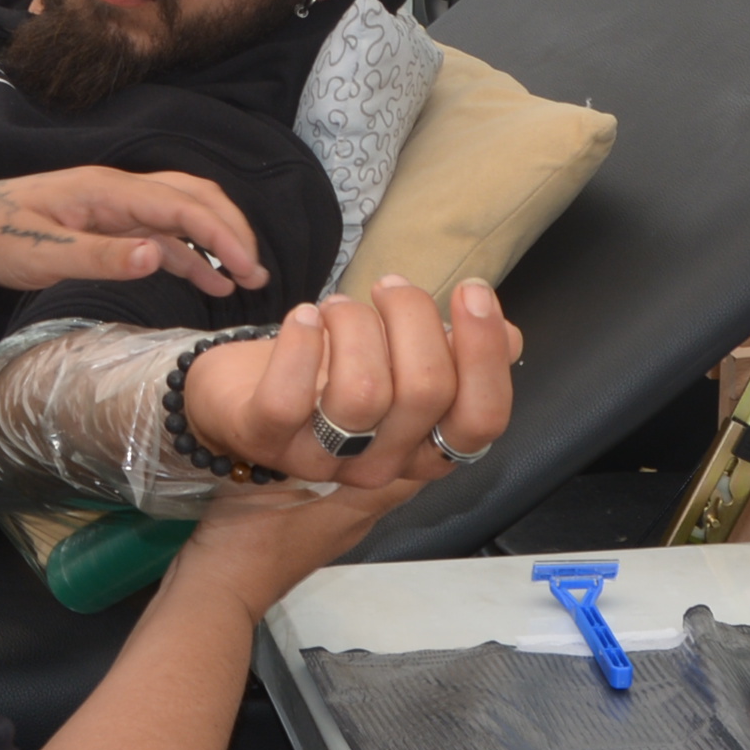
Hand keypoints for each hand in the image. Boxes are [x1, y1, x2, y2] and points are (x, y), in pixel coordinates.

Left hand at [0, 168, 264, 303]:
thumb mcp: (41, 255)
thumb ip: (100, 257)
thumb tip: (157, 256)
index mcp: (107, 189)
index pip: (182, 205)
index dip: (222, 234)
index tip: (249, 268)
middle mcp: (119, 191)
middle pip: (193, 199)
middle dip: (232, 231)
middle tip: (259, 273)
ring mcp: (117, 208)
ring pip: (183, 217)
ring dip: (217, 243)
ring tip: (248, 280)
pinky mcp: (111, 227)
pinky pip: (163, 237)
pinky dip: (191, 256)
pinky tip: (211, 282)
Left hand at [182, 273, 520, 489]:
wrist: (243, 392)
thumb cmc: (334, 370)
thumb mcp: (403, 360)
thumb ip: (459, 354)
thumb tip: (506, 335)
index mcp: (425, 445)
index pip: (481, 418)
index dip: (484, 353)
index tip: (471, 291)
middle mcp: (382, 463)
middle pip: (426, 392)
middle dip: (412, 316)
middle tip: (387, 286)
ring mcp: (323, 458)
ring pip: (362, 393)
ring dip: (355, 323)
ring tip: (339, 307)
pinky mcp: (266, 438)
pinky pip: (290, 397)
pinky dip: (300, 341)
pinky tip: (304, 317)